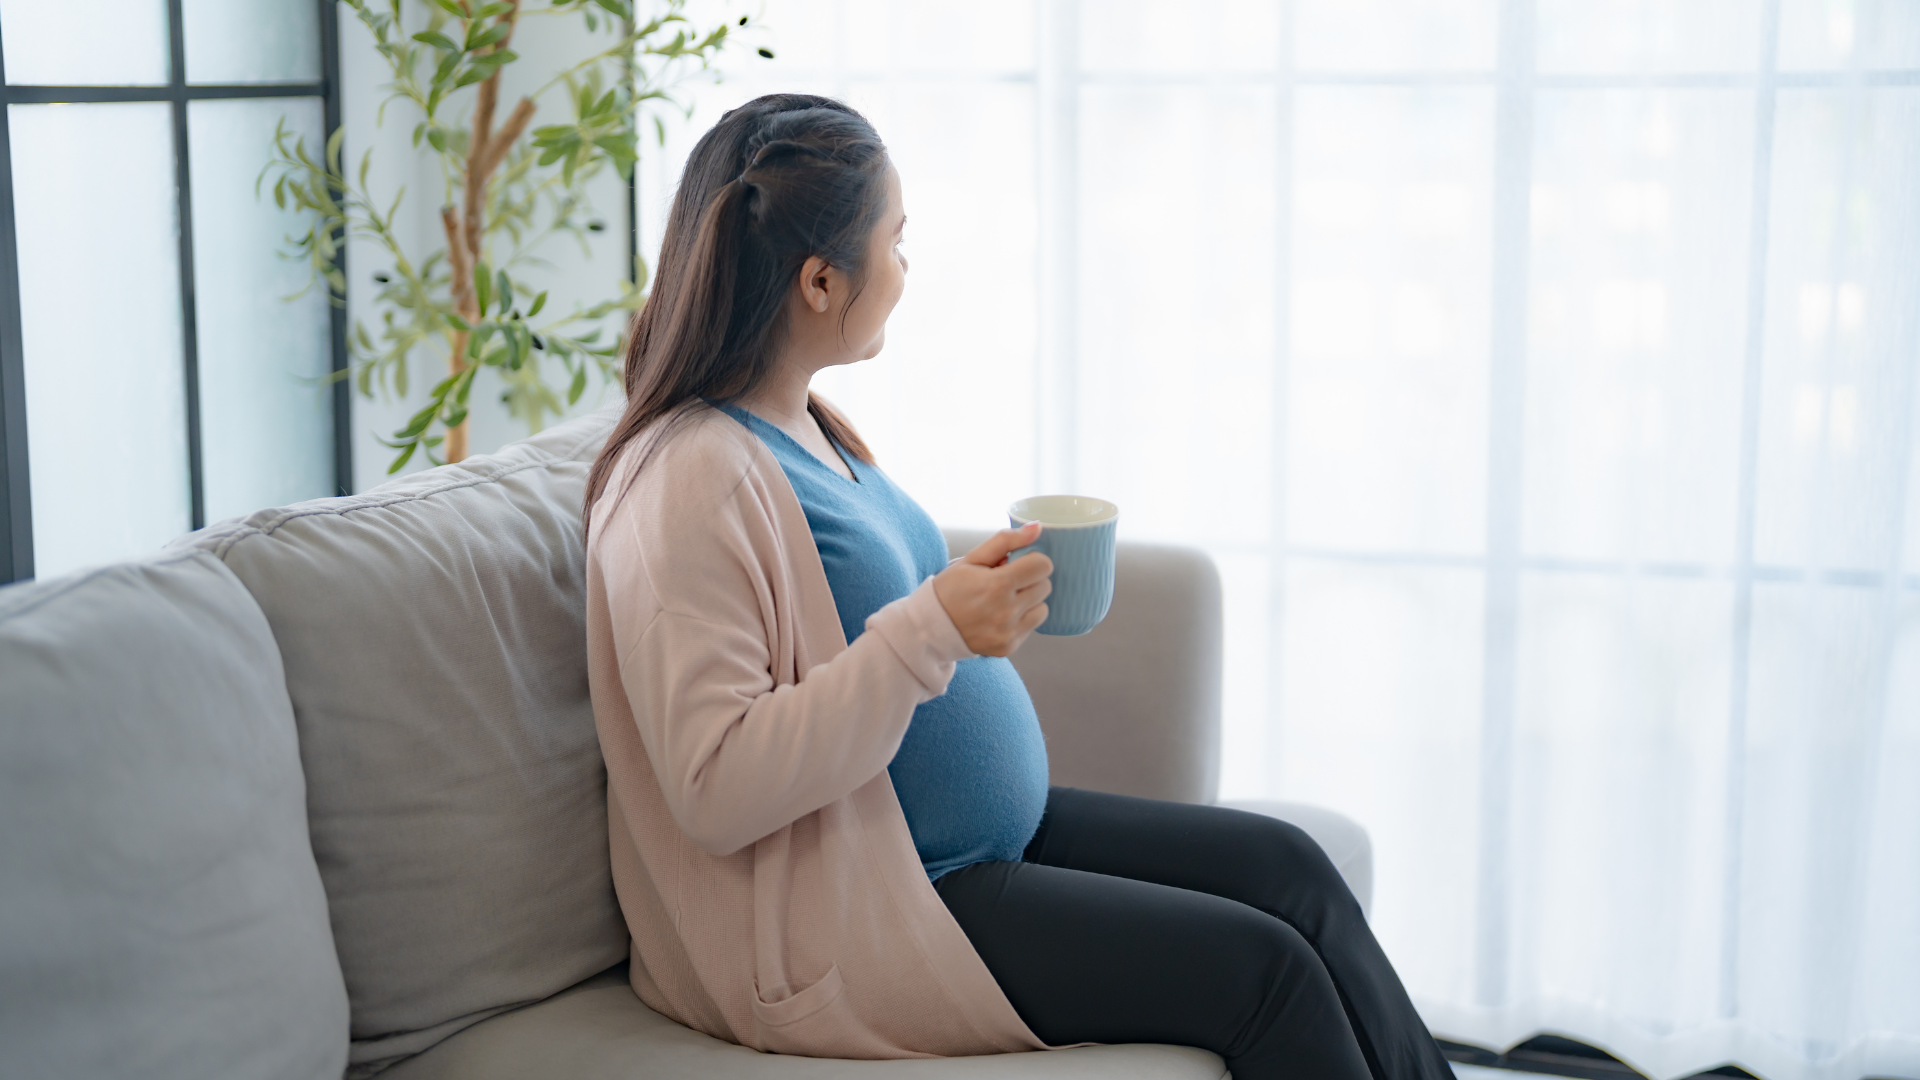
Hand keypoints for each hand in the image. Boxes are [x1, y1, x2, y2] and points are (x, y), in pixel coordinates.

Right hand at [931, 523, 1052, 656]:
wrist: (929, 628)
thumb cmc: (949, 589)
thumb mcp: (972, 559)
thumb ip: (1006, 540)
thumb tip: (1037, 528)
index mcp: (997, 585)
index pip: (1043, 566)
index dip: (1033, 561)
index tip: (1020, 564)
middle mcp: (1006, 612)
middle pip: (1045, 587)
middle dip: (1030, 580)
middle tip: (1008, 582)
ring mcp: (1008, 632)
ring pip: (1043, 609)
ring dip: (1030, 602)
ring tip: (1006, 600)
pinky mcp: (1009, 647)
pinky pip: (1031, 627)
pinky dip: (1021, 620)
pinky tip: (1000, 617)